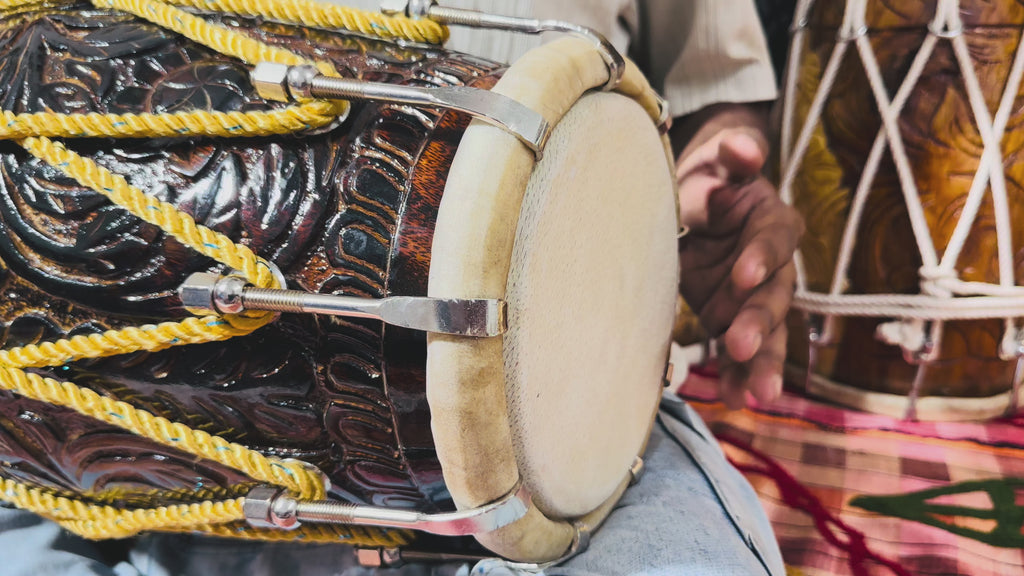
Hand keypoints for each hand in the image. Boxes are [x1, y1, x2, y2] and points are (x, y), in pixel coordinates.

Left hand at [673, 106, 803, 408]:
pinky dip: (737, 376)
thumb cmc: (708, 178)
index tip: (743, 274)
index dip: (761, 256)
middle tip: (741, 345)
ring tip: (757, 396)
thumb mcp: (716, 161)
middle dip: (760, 321)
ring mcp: (753, 299)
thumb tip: (741, 146)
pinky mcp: (732, 320)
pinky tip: (733, 400)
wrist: (693, 204)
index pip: (774, 239)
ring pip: (768, 334)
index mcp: (771, 221)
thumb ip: (732, 157)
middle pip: (774, 295)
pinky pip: (740, 354)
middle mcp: (771, 265)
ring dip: (761, 364)